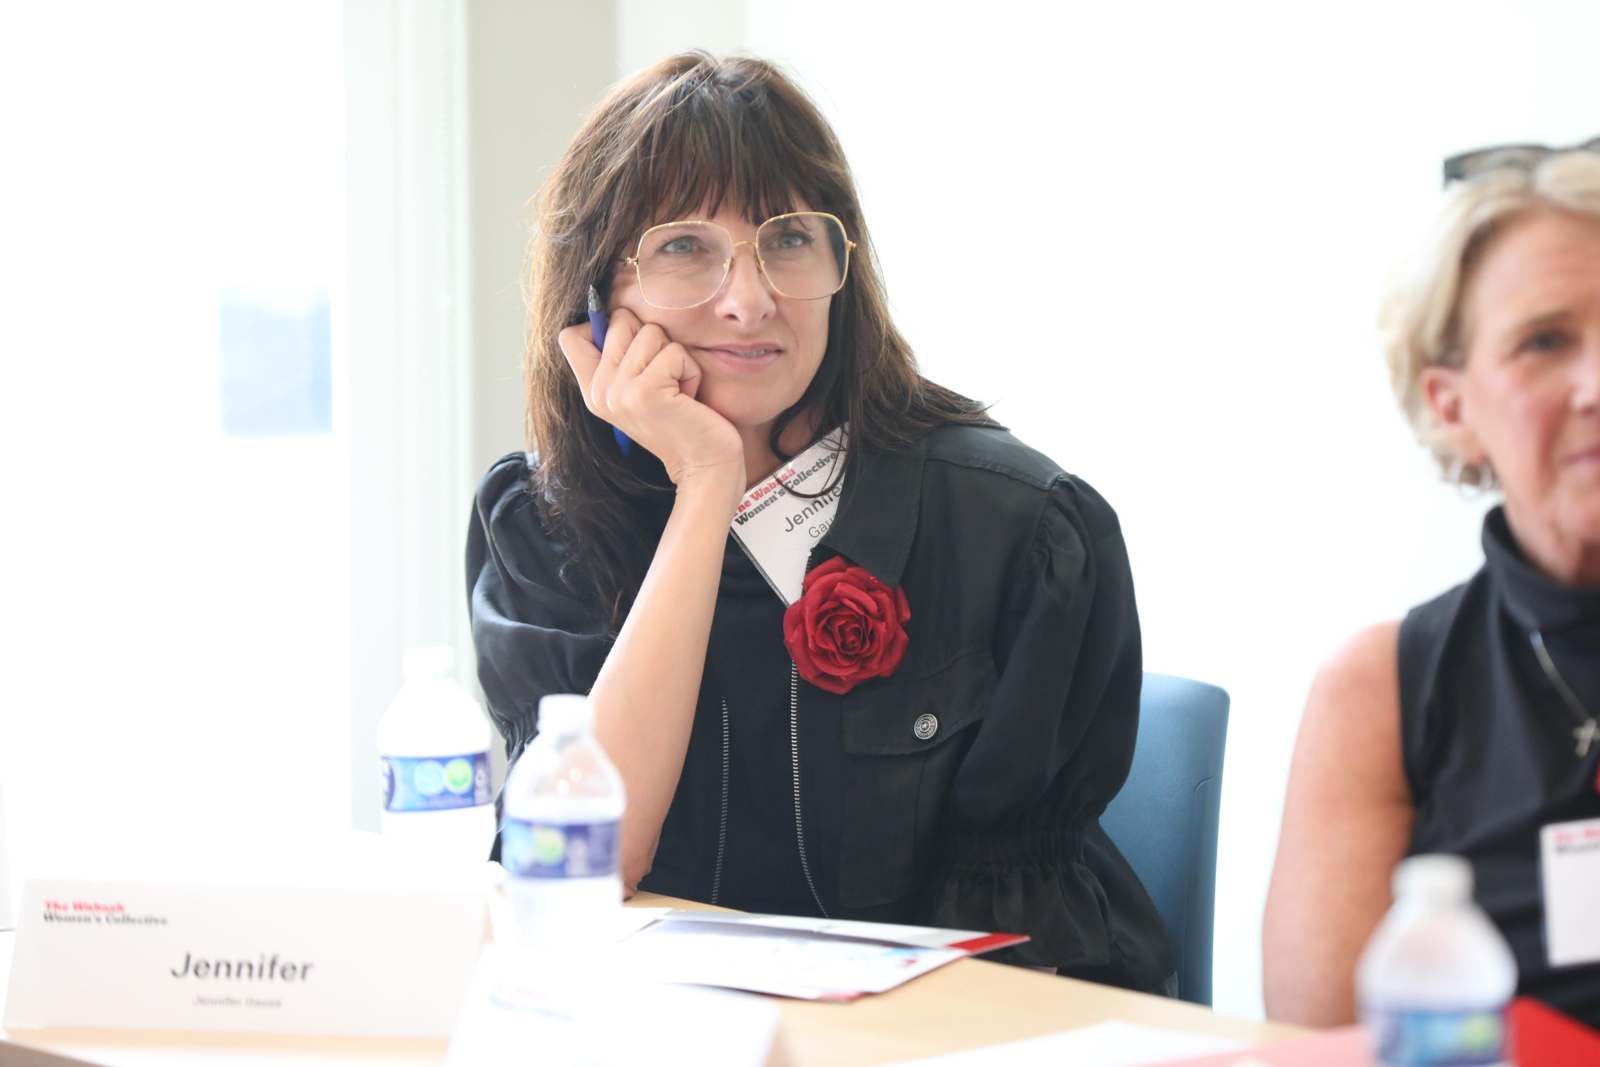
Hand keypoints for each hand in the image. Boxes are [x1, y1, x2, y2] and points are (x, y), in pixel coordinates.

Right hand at [558, 308, 744, 495]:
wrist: (705, 465)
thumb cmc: (682, 420)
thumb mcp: (640, 389)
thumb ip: (621, 358)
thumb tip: (616, 311)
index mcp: (592, 391)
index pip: (570, 336)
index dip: (604, 327)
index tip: (633, 353)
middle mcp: (599, 392)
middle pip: (619, 320)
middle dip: (653, 340)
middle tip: (664, 379)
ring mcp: (619, 393)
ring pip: (650, 332)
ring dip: (675, 357)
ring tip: (677, 391)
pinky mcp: (646, 393)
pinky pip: (674, 352)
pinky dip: (690, 370)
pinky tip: (688, 398)